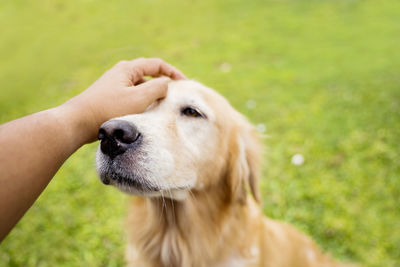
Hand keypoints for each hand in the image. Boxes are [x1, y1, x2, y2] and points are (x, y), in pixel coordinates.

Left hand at [61, 58, 185, 142]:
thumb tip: (167, 84)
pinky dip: (143, 102)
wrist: (78, 122)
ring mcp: (115, 86)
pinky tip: (145, 114)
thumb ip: (158, 88)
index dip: (173, 72)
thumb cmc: (109, 109)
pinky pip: (133, 97)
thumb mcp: (139, 98)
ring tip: (161, 107)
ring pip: (141, 87)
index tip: (185, 84)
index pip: (157, 64)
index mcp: (128, 69)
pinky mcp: (111, 98)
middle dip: (163, 84)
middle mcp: (121, 74)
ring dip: (153, 95)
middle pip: (149, 74)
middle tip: (175, 96)